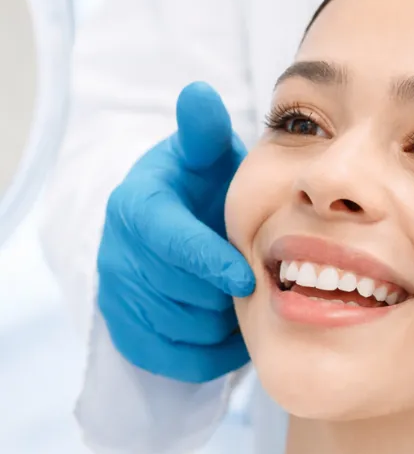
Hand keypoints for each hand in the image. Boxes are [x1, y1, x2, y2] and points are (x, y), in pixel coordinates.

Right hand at [97, 82, 254, 382]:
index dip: (208, 262)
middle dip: (223, 293)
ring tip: (241, 301)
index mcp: (136, 205)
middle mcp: (117, 252)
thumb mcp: (206, 157)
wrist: (175, 232)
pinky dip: (211, 352)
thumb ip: (205, 132)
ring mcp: (117, 296)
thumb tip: (198, 93)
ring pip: (181, 330)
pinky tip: (228, 328)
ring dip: (221, 322)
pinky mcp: (126, 333)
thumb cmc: (202, 190)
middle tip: (255, 284)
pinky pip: (176, 359)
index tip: (247, 278)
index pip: (168, 241)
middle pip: (179, 292)